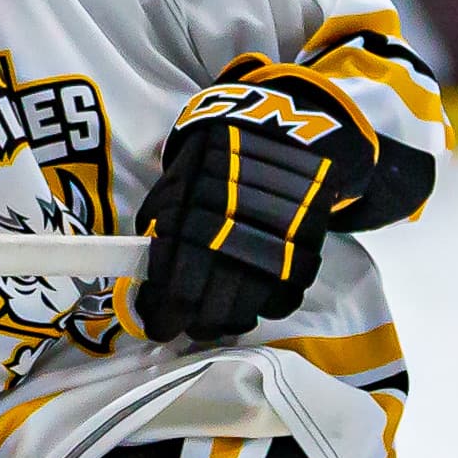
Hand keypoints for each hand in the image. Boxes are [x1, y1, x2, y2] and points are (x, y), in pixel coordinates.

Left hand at [126, 72, 374, 343]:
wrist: (280, 129)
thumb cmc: (217, 160)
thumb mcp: (176, 183)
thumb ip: (159, 230)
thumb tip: (147, 281)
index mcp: (194, 217)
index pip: (177, 289)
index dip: (165, 318)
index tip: (160, 326)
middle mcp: (234, 233)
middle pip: (213, 309)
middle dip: (198, 326)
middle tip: (192, 327)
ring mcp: (274, 243)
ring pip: (250, 310)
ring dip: (232, 322)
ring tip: (223, 319)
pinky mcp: (309, 244)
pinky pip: (287, 296)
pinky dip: (269, 306)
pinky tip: (256, 299)